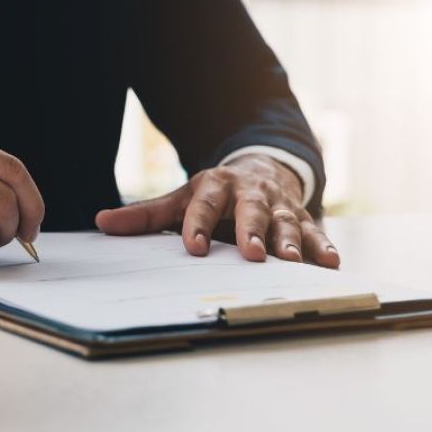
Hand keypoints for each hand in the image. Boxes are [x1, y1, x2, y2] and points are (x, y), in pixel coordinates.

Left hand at [96, 154, 338, 266]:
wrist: (261, 168)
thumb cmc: (215, 193)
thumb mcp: (181, 198)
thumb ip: (145, 215)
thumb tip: (101, 223)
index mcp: (216, 186)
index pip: (204, 203)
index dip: (198, 224)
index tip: (194, 247)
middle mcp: (250, 193)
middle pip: (251, 210)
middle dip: (252, 231)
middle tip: (252, 252)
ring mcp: (278, 205)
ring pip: (286, 222)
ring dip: (289, 241)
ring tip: (289, 261)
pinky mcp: (302, 218)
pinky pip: (315, 233)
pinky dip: (322, 247)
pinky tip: (330, 263)